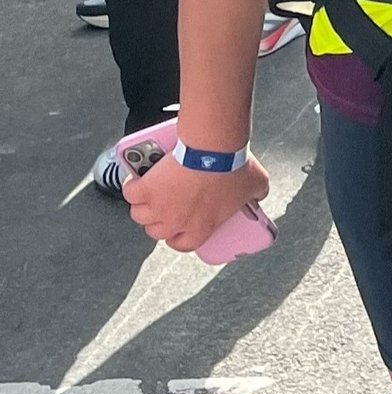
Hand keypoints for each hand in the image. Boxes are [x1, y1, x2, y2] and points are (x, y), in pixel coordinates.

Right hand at [126, 140, 269, 254]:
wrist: (214, 149)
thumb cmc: (234, 168)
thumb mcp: (256, 187)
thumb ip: (255, 195)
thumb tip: (260, 194)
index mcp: (200, 229)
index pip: (183, 245)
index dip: (178, 236)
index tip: (179, 228)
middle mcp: (175, 222)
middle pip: (156, 231)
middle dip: (159, 220)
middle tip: (165, 206)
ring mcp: (157, 207)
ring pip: (140, 214)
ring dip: (144, 205)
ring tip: (150, 193)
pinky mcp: (144, 189)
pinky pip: (129, 192)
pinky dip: (132, 184)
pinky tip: (138, 178)